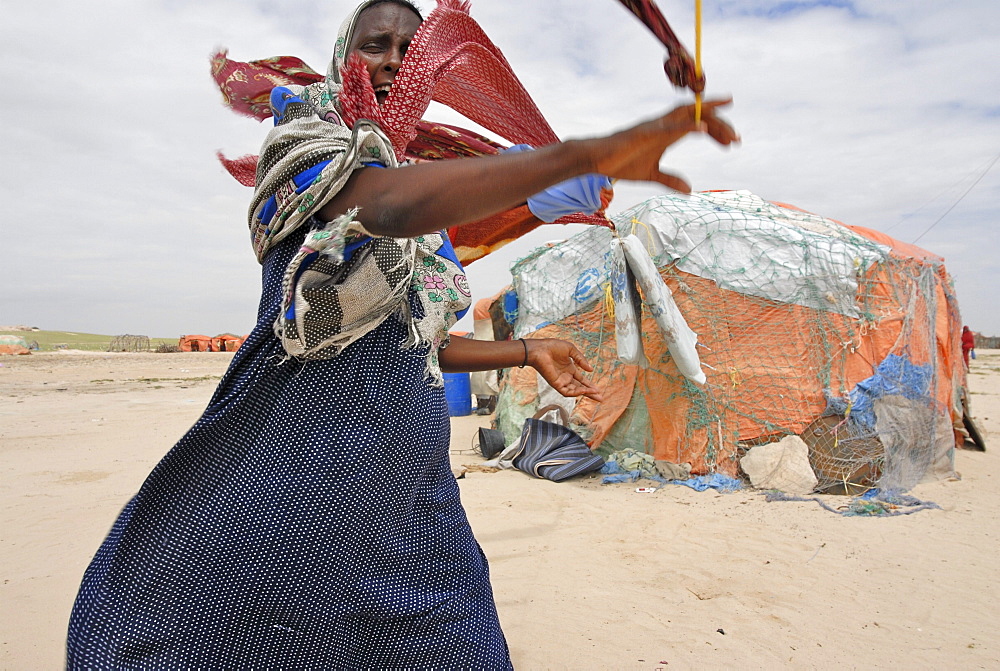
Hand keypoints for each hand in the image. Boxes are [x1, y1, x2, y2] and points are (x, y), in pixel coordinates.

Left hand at [525, 338, 602, 401]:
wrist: (540, 349)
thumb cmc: (552, 347)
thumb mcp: (571, 350)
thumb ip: (581, 360)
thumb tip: (590, 370)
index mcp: (569, 368)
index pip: (581, 379)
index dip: (590, 384)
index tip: (598, 389)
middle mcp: (566, 376)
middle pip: (580, 387)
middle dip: (590, 392)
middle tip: (600, 398)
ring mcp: (561, 381)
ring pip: (575, 391)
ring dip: (585, 393)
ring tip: (595, 394)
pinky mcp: (556, 384)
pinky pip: (567, 392)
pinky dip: (575, 393)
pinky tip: (583, 391)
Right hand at [584, 98, 738, 192]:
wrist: (597, 159)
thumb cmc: (621, 162)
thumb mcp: (652, 174)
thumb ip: (671, 180)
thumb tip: (690, 190)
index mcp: (668, 132)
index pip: (699, 123)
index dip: (718, 130)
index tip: (733, 142)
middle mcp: (665, 124)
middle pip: (699, 116)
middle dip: (721, 125)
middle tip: (737, 139)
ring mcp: (656, 126)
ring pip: (689, 116)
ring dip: (711, 123)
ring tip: (729, 134)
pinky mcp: (646, 132)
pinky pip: (669, 127)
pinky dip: (687, 126)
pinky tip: (703, 128)